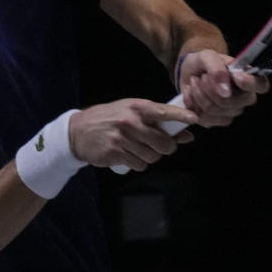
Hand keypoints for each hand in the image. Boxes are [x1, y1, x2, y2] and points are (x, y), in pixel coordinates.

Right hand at [68, 99, 197, 171]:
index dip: (181, 116)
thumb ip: (157, 122)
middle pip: (164, 142)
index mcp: (136, 107)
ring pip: (153, 156)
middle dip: (167, 147)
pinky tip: (129, 155)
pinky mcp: (115, 153)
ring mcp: (122, 138)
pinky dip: (139, 163)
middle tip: (161, 146)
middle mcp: (130, 121)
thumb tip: (186, 135)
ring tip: (140, 149)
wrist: (78, 131)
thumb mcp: (131, 113)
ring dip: (151, 156)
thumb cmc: (109, 119)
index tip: (194, 119)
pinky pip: (139, 165)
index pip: (164, 111)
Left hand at [177, 50, 269, 126]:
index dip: (251, 83)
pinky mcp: (217, 120)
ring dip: (199, 93)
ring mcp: (231, 111)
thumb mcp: (207, 56)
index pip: (261, 85)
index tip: (236, 77)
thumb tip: (226, 91)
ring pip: (214, 109)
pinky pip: (204, 118)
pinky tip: (192, 94)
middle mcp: (243, 97)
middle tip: (203, 75)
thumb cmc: (203, 63)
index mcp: (247, 78)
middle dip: (211, 87)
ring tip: (196, 81)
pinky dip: (193, 104)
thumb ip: (217, 69)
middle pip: (232, 101)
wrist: (189, 72)